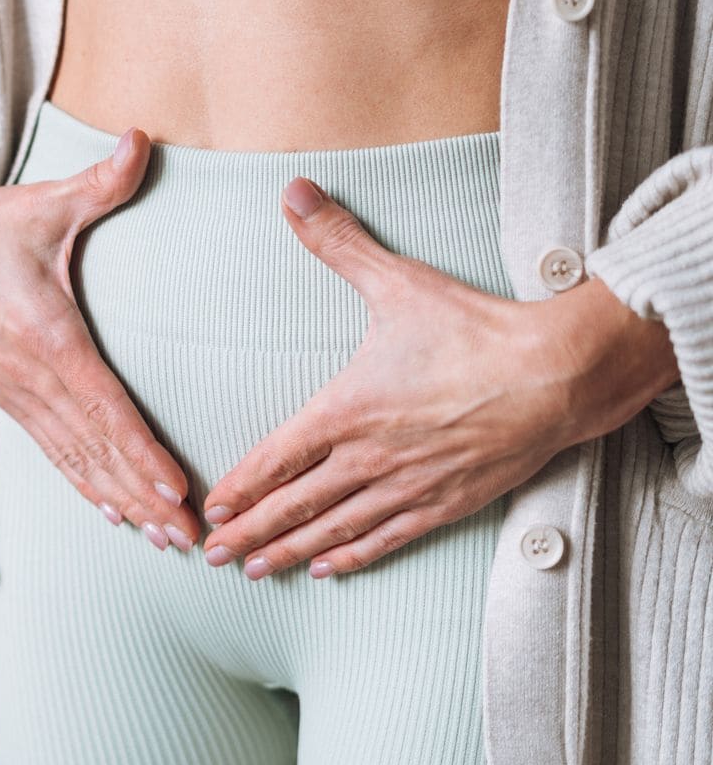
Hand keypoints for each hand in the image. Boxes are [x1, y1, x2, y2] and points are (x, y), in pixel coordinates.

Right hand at [0, 129, 199, 552]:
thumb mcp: (45, 202)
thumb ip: (101, 181)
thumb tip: (144, 137)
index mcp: (46, 334)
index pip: (103, 406)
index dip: (140, 453)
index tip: (176, 491)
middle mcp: (31, 377)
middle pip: (95, 450)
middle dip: (142, 497)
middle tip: (190, 538)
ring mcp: (17, 393)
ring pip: (76, 461)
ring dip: (120, 502)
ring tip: (164, 540)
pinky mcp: (10, 397)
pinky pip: (54, 453)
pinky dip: (86, 485)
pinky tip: (113, 513)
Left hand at [201, 177, 680, 578]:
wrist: (554, 374)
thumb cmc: (472, 329)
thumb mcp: (396, 281)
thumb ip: (337, 242)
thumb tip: (293, 191)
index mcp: (347, 410)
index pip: (276, 459)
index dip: (240, 488)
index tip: (209, 511)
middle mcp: (368, 457)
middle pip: (295, 506)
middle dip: (250, 534)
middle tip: (214, 557)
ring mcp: (406, 486)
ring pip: (335, 531)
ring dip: (291, 552)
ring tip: (258, 573)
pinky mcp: (446, 503)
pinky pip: (388, 539)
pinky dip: (355, 557)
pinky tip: (332, 569)